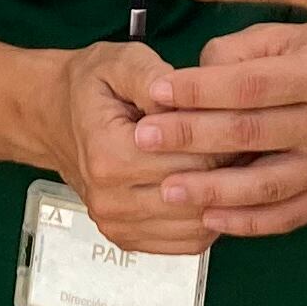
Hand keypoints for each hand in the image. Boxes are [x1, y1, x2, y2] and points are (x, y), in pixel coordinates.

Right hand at [43, 38, 225, 255]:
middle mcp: (111, 200)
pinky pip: (187, 243)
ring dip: (226, 198)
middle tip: (253, 142)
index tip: (245, 120)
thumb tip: (184, 95)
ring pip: (198, 226)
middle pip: (197, 196)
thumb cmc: (90, 87)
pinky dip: (211, 220)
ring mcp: (118, 225)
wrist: (53, 118)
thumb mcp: (119, 62)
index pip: (192, 162)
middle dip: (232, 169)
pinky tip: (218, 189)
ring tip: (240, 164)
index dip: (227, 140)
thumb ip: (152, 77)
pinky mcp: (128, 239)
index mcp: (109, 156)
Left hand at [134, 21, 306, 237]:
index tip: (157, 92)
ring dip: (214, 191)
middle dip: (192, 137)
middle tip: (143, 139)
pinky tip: (211, 219)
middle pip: (252, 134)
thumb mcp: (294, 33)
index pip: (251, 85)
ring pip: (267, 185)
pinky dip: (249, 222)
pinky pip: (289, 215)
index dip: (201, 90)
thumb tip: (193, 78)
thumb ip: (241, 51)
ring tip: (168, 190)